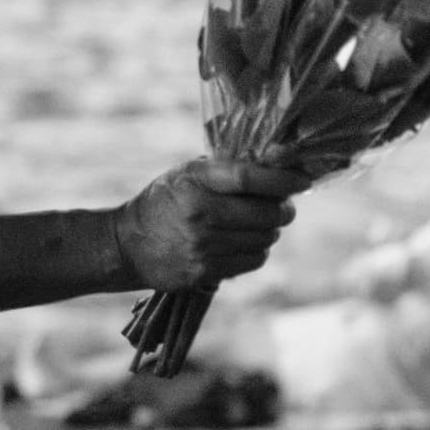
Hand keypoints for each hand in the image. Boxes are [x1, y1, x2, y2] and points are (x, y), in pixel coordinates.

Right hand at [116, 157, 302, 290]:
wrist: (126, 245)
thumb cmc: (165, 201)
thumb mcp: (189, 173)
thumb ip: (229, 167)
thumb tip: (281, 158)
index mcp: (195, 181)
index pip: (249, 177)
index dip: (283, 179)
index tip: (302, 180)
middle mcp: (199, 214)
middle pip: (266, 213)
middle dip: (283, 209)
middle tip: (282, 206)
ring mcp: (202, 246)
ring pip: (264, 239)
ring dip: (270, 231)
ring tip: (258, 224)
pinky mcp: (205, 272)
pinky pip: (252, 260)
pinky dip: (256, 251)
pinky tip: (243, 243)